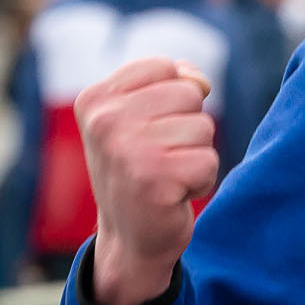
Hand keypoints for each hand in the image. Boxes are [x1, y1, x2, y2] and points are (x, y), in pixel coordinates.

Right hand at [81, 57, 218, 304]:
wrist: (129, 238)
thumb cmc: (140, 168)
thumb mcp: (143, 117)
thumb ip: (172, 82)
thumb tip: (201, 82)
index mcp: (95, 99)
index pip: (166, 67)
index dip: (172, 99)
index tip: (147, 130)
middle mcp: (104, 122)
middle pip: (189, 94)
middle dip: (187, 127)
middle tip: (159, 157)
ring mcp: (127, 151)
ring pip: (203, 127)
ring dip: (195, 154)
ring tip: (166, 175)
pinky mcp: (155, 181)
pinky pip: (210, 162)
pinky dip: (201, 181)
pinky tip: (173, 195)